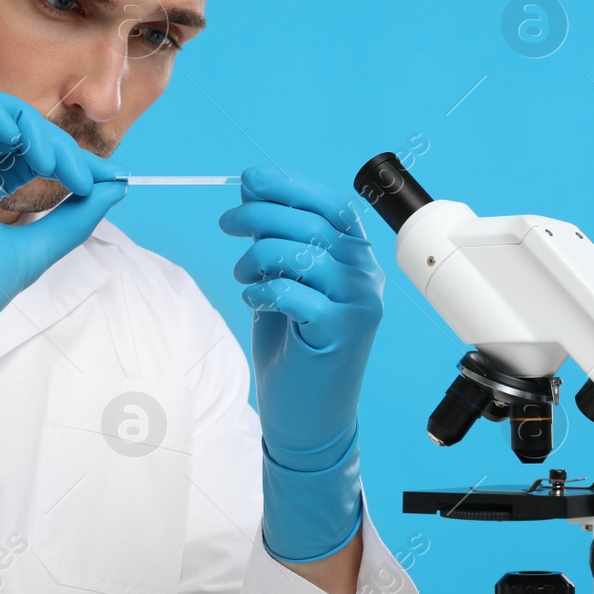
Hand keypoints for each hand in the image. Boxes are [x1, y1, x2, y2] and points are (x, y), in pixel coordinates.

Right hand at [0, 82, 126, 448]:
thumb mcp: (34, 250)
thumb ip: (75, 218)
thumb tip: (115, 187)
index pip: (35, 158)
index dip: (72, 161)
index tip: (107, 179)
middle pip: (21, 131)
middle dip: (61, 147)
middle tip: (83, 177)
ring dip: (32, 126)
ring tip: (52, 162)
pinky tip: (14, 139)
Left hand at [219, 165, 383, 561]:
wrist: (308, 413)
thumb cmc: (295, 345)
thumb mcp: (285, 280)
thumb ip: (277, 237)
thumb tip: (251, 186)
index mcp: (358, 257)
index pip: (330, 204)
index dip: (290, 185)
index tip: (249, 179)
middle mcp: (366, 276)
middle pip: (310, 223)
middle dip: (259, 215)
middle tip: (227, 223)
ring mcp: (359, 303)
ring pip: (301, 253)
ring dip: (257, 257)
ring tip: (244, 276)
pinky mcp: (342, 331)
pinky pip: (293, 292)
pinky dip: (263, 289)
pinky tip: (254, 299)